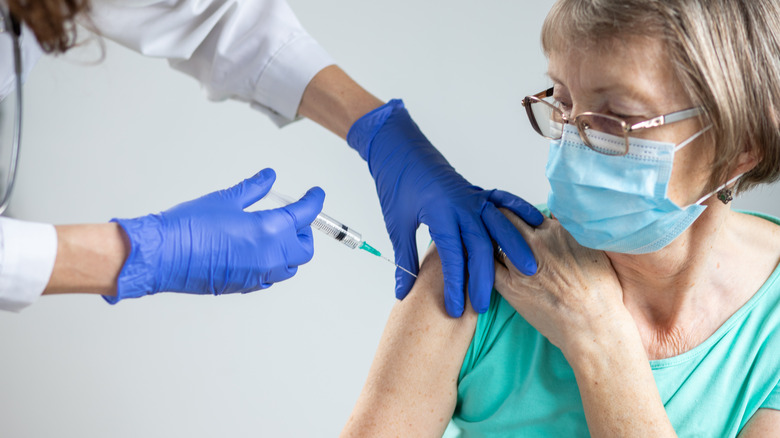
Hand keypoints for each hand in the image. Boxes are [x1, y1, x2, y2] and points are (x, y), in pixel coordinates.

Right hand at [107, 168, 324, 302]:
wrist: (163, 256)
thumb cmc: (189, 228)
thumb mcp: (226, 200)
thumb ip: (254, 189)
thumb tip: (268, 178)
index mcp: (271, 230)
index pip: (305, 214)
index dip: (313, 201)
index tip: (315, 194)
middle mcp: (271, 256)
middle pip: (305, 247)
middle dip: (304, 230)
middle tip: (294, 216)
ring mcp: (259, 274)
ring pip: (291, 266)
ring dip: (291, 250)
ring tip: (277, 234)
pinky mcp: (246, 286)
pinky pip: (271, 276)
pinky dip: (274, 264)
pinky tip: (259, 250)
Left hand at [347, 100, 543, 316]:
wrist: (400, 149)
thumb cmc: (397, 185)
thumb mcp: (396, 224)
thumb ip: (404, 259)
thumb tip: (402, 292)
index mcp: (439, 213)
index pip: (452, 257)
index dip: (455, 286)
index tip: (456, 309)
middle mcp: (461, 205)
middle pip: (480, 247)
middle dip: (483, 279)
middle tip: (484, 306)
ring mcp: (473, 196)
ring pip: (499, 227)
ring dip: (514, 248)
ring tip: (529, 271)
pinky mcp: (478, 190)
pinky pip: (504, 202)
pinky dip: (521, 211)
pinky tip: (537, 224)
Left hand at [487, 207, 626, 355]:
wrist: (594, 325)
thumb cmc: (600, 293)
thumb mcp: (595, 250)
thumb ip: (573, 233)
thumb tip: (562, 222)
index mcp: (558, 230)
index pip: (527, 211)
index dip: (518, 214)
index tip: (512, 216)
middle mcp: (537, 242)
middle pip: (506, 218)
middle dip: (496, 216)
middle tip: (488, 218)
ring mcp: (521, 263)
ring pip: (494, 239)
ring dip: (487, 236)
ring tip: (481, 237)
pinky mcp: (510, 286)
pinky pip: (486, 265)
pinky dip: (479, 260)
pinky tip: (478, 259)